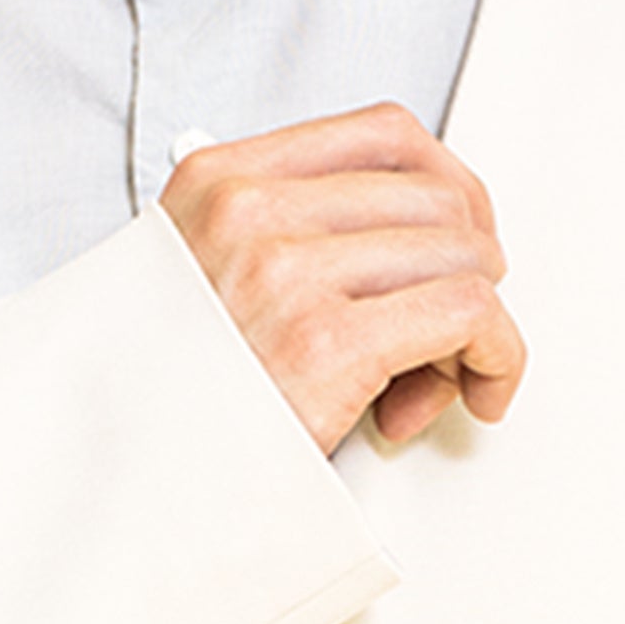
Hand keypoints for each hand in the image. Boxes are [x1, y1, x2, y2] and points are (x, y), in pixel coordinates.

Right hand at [158, 102, 525, 453]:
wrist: (127, 490)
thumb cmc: (178, 399)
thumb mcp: (210, 277)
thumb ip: (294, 237)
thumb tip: (429, 234)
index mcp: (220, 181)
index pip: (385, 133)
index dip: (450, 186)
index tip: (461, 239)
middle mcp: (250, 212)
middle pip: (438, 197)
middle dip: (468, 268)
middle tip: (450, 332)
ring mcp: (284, 272)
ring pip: (463, 255)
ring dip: (478, 325)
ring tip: (434, 379)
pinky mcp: (324, 343)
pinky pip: (469, 312)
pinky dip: (497, 354)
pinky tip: (475, 390)